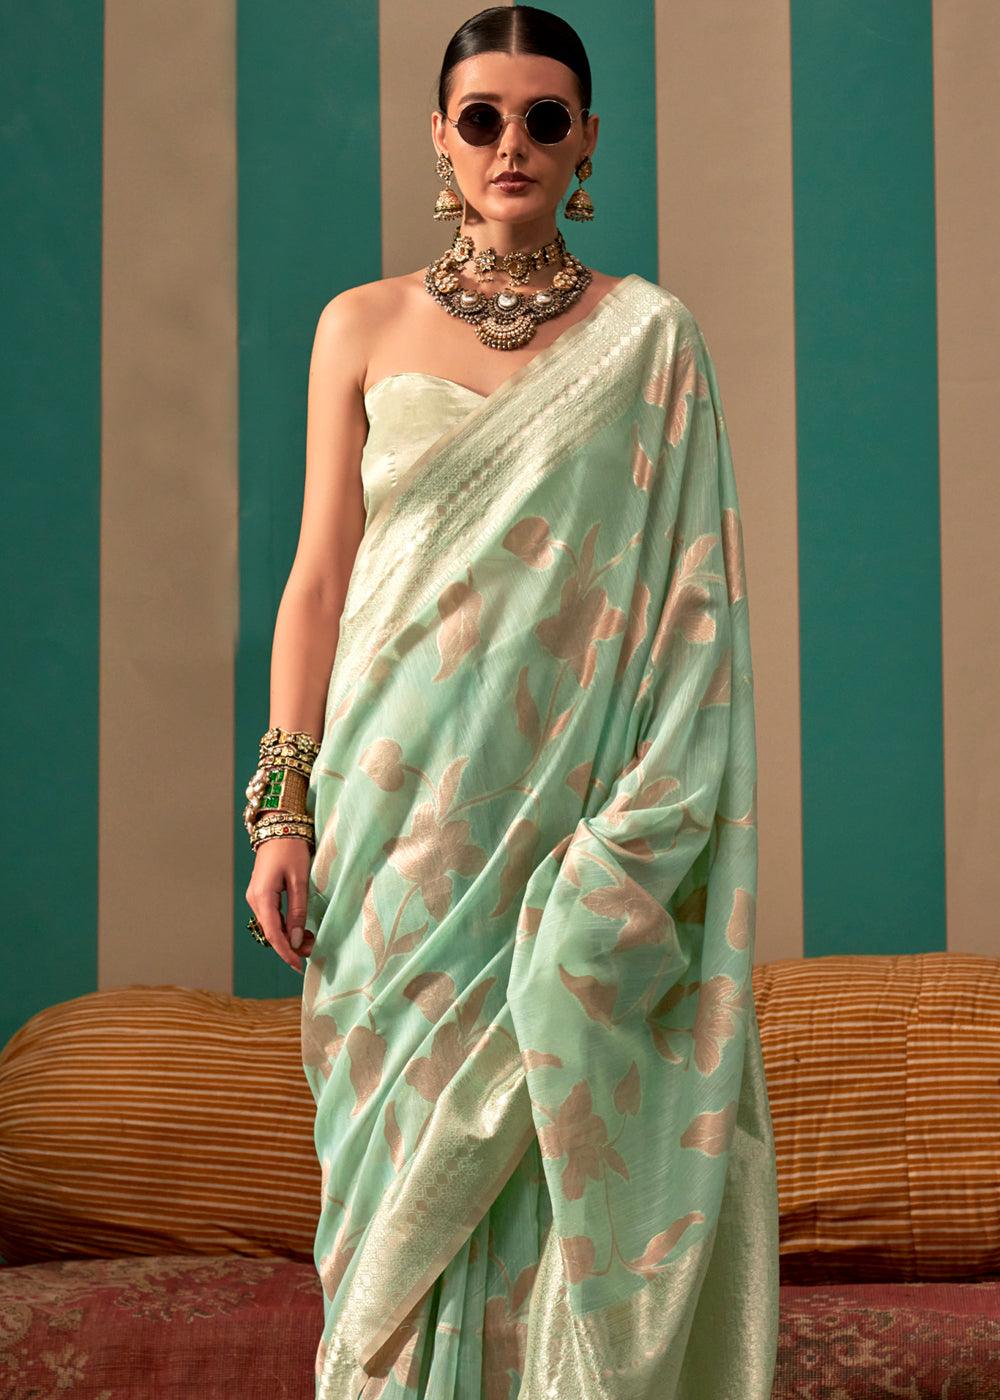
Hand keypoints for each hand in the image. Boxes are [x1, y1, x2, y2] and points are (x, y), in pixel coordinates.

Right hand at [245, 837, 316, 973]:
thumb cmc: (291, 849)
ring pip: (271, 925)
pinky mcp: (261, 893)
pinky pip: (271, 916)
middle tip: (312, 951)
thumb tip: (294, 940)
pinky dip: (285, 925)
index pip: (273, 934)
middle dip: (290, 946)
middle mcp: (254, 899)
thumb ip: (297, 911)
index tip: (299, 966)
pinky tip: (299, 928)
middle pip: (270, 932)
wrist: (279, 826)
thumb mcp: (299, 880)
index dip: (286, 953)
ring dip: (288, 936)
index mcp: (262, 897)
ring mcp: (255, 896)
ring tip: (309, 939)